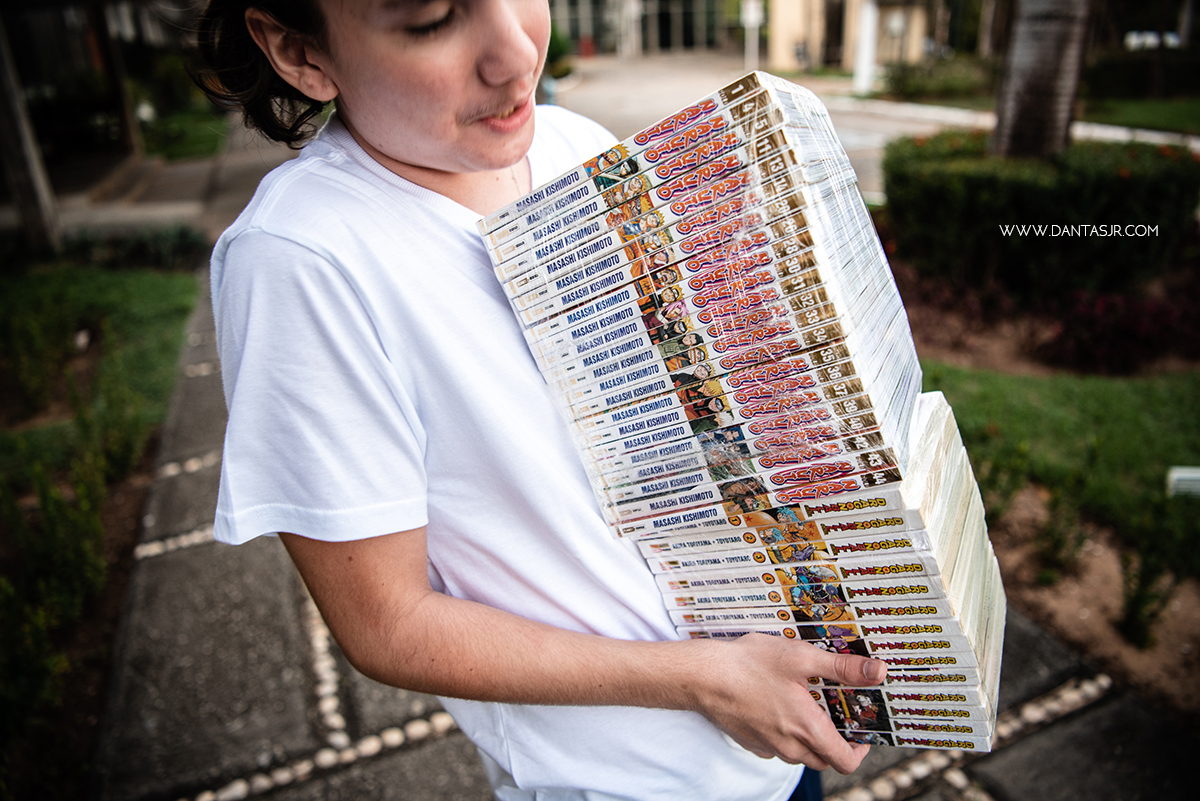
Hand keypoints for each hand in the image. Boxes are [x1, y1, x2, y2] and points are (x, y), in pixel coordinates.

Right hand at [691, 633, 886, 772]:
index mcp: (807, 730)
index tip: (861, 729)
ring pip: (799, 753)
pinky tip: (777, 704)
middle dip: (835, 740)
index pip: (846, 761)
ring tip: (805, 703)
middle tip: (834, 710)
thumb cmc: (749, 665)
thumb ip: (841, 668)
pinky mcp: (750, 740)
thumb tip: (877, 672)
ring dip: (809, 737)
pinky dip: (784, 733)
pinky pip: (777, 746)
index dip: (861, 749)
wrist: (702, 676)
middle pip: (824, 758)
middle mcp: (789, 746)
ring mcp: (768, 746)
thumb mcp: (801, 658)